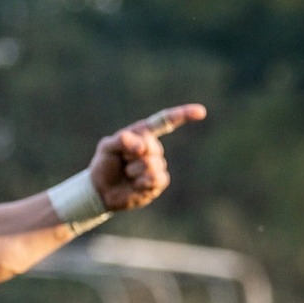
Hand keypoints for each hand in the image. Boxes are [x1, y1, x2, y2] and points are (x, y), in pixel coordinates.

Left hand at [88, 105, 206, 212]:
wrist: (103, 190)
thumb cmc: (105, 164)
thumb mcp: (107, 146)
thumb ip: (122, 140)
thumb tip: (143, 147)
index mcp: (143, 133)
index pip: (166, 122)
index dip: (183, 115)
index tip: (201, 112)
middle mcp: (154, 148)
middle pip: (153, 148)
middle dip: (133, 156)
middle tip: (123, 161)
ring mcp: (158, 165)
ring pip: (153, 165)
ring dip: (135, 171)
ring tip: (127, 174)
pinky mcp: (159, 182)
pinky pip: (157, 179)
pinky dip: (143, 182)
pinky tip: (135, 184)